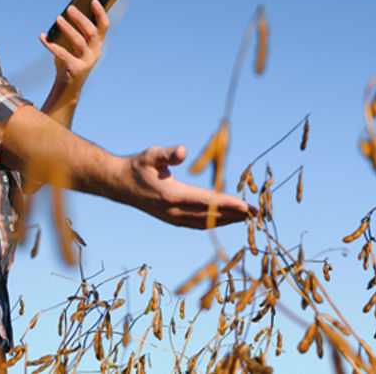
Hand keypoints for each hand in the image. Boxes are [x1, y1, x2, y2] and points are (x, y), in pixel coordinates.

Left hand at [39, 0, 109, 90]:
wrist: (66, 89)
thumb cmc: (69, 63)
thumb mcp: (72, 46)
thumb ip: (72, 32)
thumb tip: (65, 14)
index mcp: (96, 45)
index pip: (103, 26)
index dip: (100, 13)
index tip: (93, 0)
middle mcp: (95, 53)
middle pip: (92, 32)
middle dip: (81, 19)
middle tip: (69, 8)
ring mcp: (87, 62)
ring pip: (80, 42)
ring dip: (68, 29)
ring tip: (57, 19)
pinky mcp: (75, 69)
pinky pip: (63, 54)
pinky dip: (52, 45)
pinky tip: (42, 37)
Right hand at [125, 145, 257, 228]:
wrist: (119, 184)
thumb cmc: (137, 166)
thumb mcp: (151, 155)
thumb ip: (168, 154)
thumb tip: (183, 151)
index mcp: (171, 196)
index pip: (205, 202)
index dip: (227, 204)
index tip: (246, 206)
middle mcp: (173, 211)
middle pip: (210, 216)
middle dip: (235, 215)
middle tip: (257, 213)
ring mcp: (172, 218)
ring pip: (206, 223)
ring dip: (228, 221)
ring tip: (248, 218)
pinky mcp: (172, 220)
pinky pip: (198, 224)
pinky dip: (215, 223)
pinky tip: (227, 220)